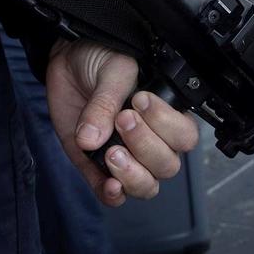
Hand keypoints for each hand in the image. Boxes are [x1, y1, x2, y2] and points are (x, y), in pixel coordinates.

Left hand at [46, 40, 199, 205]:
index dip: (165, 124)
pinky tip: (108, 183)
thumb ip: (106, 102)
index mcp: (167, 115)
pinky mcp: (98, 167)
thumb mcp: (112, 70)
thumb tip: (91, 139)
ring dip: (132, 175)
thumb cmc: (101, 59)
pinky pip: (113, 194)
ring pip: (146, 185)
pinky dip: (112, 194)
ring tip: (111, 152)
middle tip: (122, 120)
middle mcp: (152, 140)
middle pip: (167, 165)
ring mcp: (127, 156)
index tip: (139, 101)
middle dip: (145, 146)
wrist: (69, 62)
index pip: (184, 136)